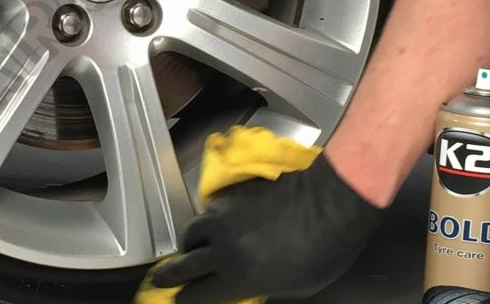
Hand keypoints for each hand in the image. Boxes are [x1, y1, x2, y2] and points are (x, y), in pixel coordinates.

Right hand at [152, 155, 383, 302]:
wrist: (330, 203)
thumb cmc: (324, 252)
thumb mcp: (296, 287)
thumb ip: (262, 287)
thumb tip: (248, 285)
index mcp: (238, 278)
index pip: (198, 293)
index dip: (186, 299)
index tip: (178, 300)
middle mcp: (223, 249)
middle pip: (184, 264)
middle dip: (169, 275)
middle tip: (159, 278)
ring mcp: (224, 218)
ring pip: (193, 231)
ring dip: (190, 242)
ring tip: (192, 246)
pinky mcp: (232, 196)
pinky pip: (211, 210)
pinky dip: (210, 220)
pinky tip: (218, 222)